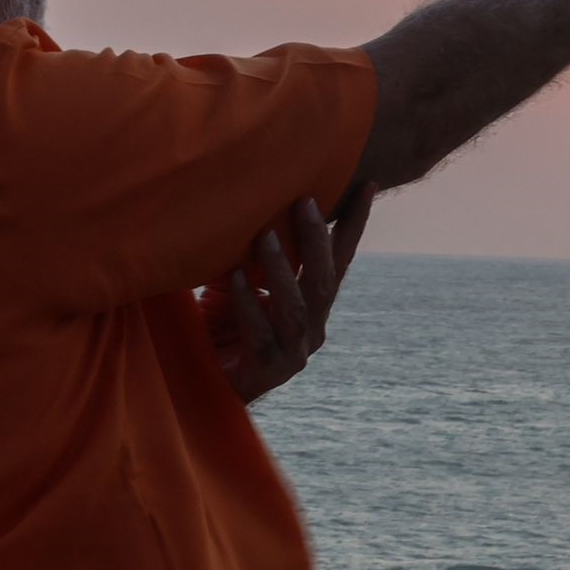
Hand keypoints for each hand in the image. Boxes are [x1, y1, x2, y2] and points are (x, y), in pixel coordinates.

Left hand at [198, 183, 375, 403]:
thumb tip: (254, 200)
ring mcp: (293, 354)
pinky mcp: (266, 373)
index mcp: (313, 305)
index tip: (367, 183)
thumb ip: (256, 254)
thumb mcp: (242, 281)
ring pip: (296, 307)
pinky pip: (260, 335)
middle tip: (304, 201)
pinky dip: (247, 304)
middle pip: (323, 280)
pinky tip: (235, 278)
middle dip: (316, 238)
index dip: (354, 223)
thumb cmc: (221, 325)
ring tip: (263, 236)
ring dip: (280, 270)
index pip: (339, 259)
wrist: (201, 387)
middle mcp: (312, 329)